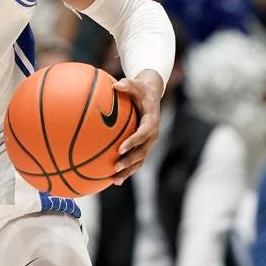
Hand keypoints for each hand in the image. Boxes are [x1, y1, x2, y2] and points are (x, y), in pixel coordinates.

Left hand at [111, 70, 162, 184]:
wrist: (151, 97)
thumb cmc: (141, 90)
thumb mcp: (137, 84)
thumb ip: (127, 84)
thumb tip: (115, 85)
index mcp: (152, 122)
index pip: (143, 134)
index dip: (133, 142)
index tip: (120, 149)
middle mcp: (152, 135)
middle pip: (142, 152)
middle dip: (130, 162)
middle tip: (116, 167)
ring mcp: (148, 143)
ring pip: (139, 161)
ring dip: (128, 171)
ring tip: (114, 181)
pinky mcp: (143, 147)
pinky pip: (135, 161)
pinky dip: (126, 170)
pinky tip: (112, 179)